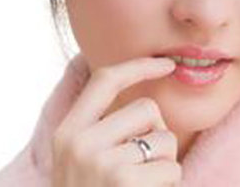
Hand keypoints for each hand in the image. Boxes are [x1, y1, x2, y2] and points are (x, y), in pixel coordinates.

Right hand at [51, 56, 180, 186]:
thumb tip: (145, 104)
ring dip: (166, 163)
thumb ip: (100, 131)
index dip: (139, 67)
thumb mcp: (78, 160)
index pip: (105, 80)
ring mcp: (101, 163)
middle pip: (147, 108)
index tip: (167, 64)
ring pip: (165, 139)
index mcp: (67, 132)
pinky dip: (170, 184)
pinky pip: (171, 169)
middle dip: (159, 133)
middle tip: (146, 165)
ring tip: (145, 183)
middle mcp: (80, 143)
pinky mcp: (124, 181)